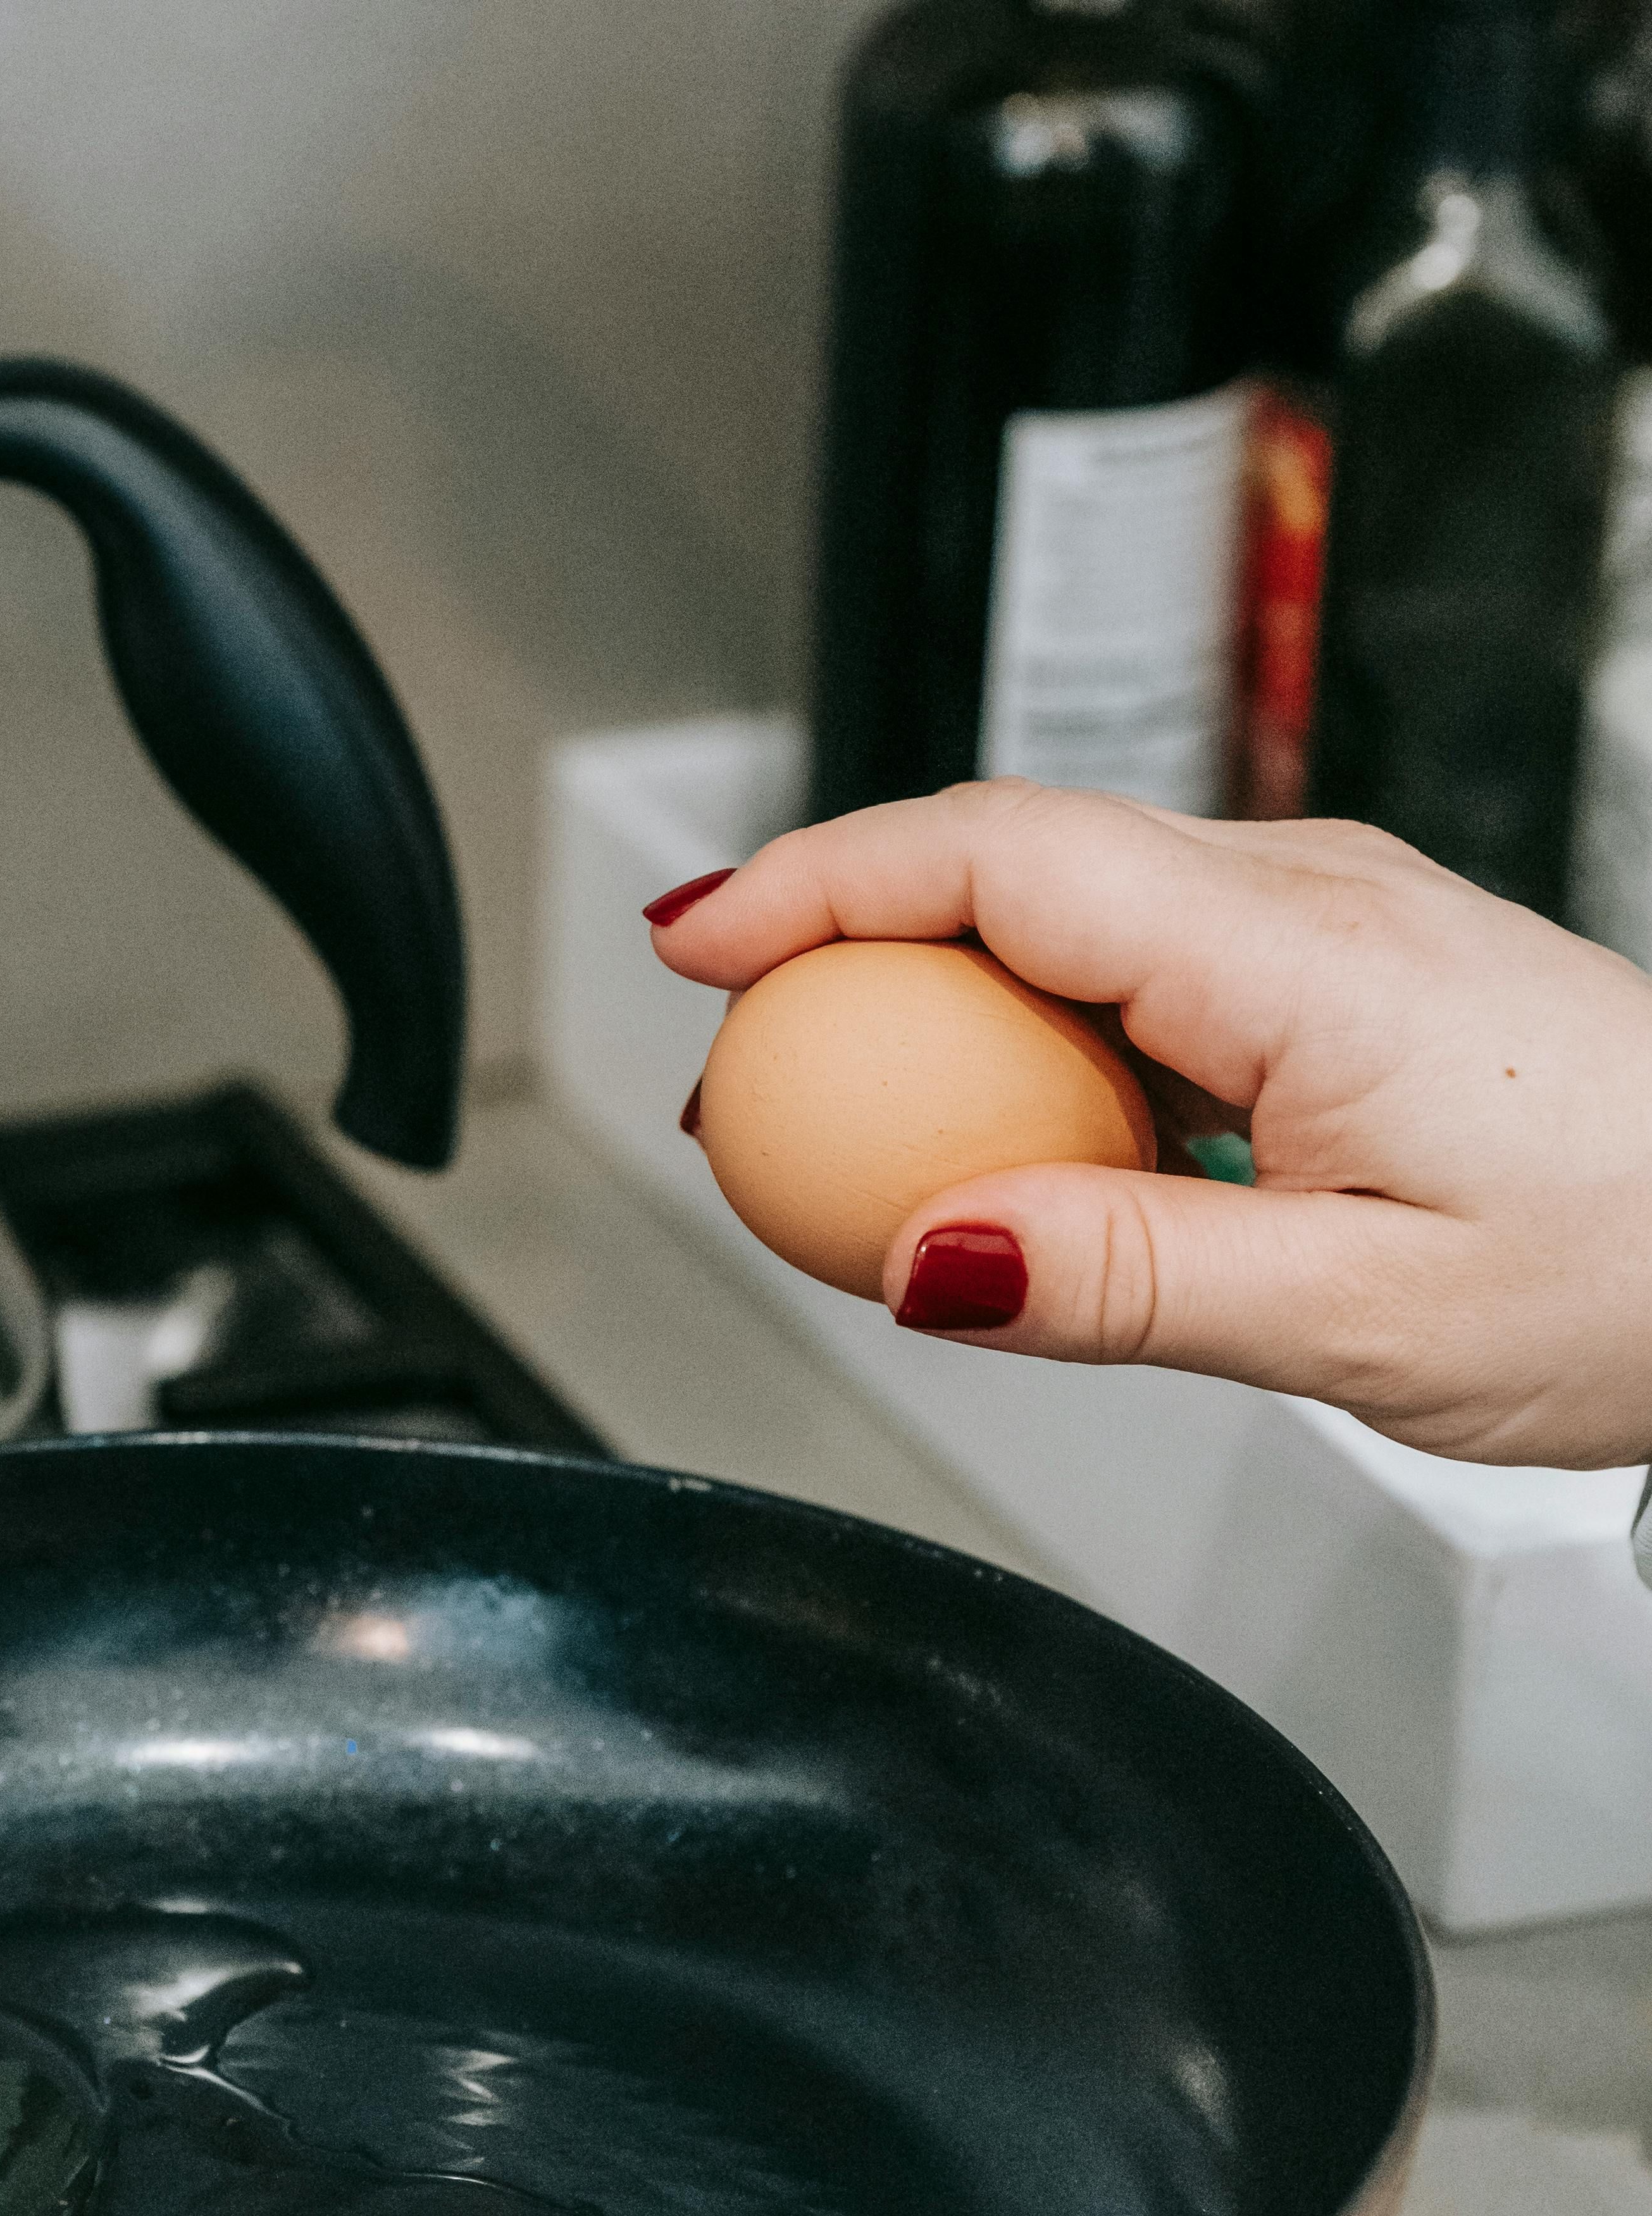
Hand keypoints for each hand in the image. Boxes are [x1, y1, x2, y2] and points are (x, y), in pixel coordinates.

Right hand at [649, 781, 1651, 1469]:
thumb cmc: (1642, 1270)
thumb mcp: (1364, 1319)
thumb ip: (1128, 1285)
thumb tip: (927, 1258)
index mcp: (1305, 956)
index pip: (1003, 857)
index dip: (821, 882)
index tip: (696, 940)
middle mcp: (1308, 900)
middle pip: (1006, 868)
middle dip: (836, 947)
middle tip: (744, 1093)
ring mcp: (1320, 924)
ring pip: (1059, 918)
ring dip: (926, 1006)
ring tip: (853, 1142)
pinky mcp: (1330, 974)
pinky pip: (1127, 972)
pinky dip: (1024, 1041)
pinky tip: (1006, 1140)